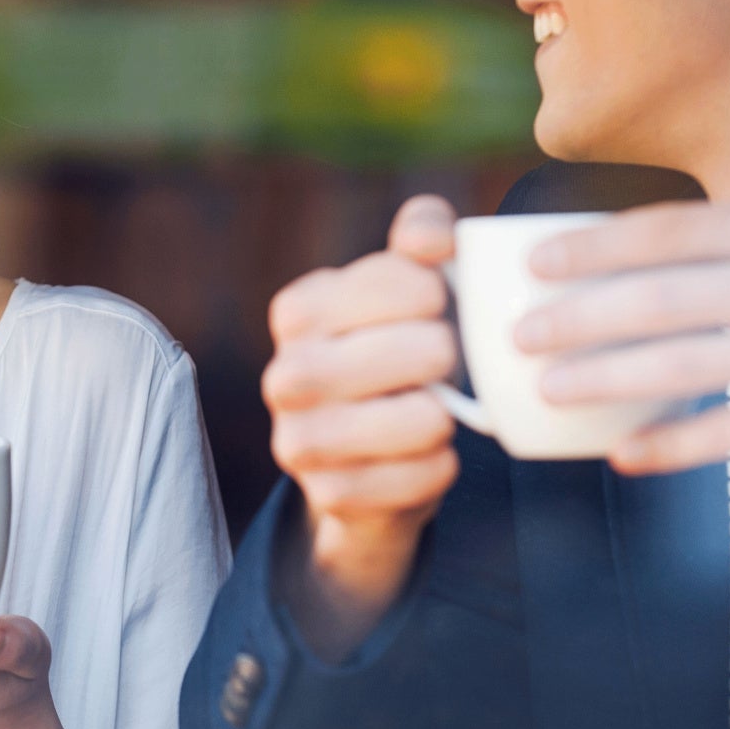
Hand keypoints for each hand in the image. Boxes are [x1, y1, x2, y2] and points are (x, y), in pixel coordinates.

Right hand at [260, 195, 462, 653]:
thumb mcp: (406, 289)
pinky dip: (436, 468)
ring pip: (416, 419)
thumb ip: (421, 237)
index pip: (400, 282)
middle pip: (413, 351)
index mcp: (298, 310)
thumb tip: (429, 234)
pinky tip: (428, 456)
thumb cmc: (396, 353)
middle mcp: (286, 374)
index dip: (437, 293)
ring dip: (441, 415)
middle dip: (444, 356)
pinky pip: (416, 478)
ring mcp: (299, 440)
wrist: (368, 456)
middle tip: (442, 364)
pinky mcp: (328, 494)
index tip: (434, 308)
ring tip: (436, 411)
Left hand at [515, 198, 729, 498]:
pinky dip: (667, 445)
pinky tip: (622, 452)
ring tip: (550, 387)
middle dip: (577, 318)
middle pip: (659, 299)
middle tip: (520, 334)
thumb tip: (619, 253)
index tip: (534, 263)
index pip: (668, 232)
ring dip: (603, 379)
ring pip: (679, 366)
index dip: (592, 249)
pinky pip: (722, 433)